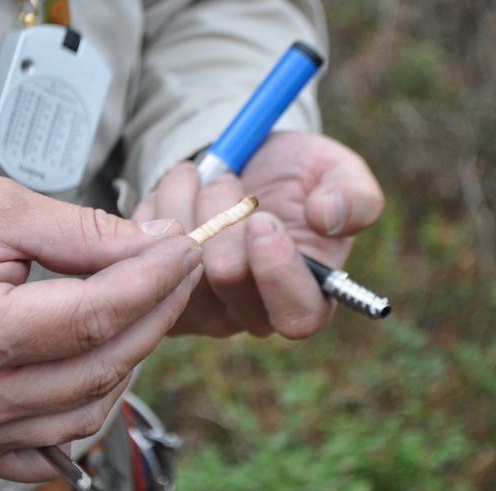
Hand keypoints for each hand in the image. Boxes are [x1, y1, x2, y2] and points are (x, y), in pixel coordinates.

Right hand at [0, 177, 201, 482]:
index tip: (182, 249)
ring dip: (130, 358)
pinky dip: (91, 404)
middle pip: (98, 366)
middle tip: (176, 272)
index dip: (150, 281)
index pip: (92, 316)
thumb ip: (83, 233)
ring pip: (87, 410)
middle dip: (154, 313)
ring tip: (144, 310)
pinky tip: (105, 365)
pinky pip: (54, 445)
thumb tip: (153, 244)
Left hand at [133, 131, 382, 337]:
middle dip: (222, 209)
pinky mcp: (159, 294)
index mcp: (306, 297)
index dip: (276, 269)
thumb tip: (328, 218)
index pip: (295, 315)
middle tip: (225, 177)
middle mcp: (252, 314)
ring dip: (183, 202)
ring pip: (178, 259)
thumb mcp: (337, 171)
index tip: (262, 218)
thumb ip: (353, 195)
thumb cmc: (297, 177)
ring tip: (196, 177)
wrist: (242, 170)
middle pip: (227, 276)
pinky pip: (142, 253)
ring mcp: (202, 310)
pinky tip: (171, 194)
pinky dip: (153, 210)